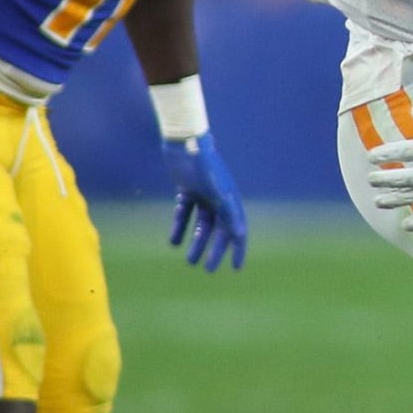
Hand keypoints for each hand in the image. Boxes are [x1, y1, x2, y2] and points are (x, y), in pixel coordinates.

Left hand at [165, 136, 247, 271]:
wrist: (184, 142)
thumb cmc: (204, 165)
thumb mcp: (218, 191)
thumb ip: (229, 212)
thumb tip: (240, 234)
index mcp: (230, 201)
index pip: (238, 231)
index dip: (238, 250)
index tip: (235, 268)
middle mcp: (219, 199)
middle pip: (219, 232)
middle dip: (214, 251)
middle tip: (208, 270)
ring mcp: (203, 195)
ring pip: (201, 225)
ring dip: (197, 243)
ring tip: (190, 261)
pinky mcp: (187, 190)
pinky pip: (185, 214)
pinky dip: (180, 227)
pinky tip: (173, 242)